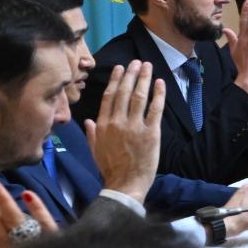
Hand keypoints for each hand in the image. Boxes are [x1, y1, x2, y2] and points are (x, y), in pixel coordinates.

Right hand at [87, 61, 163, 201]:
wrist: (124, 185)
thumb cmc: (110, 169)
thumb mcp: (95, 150)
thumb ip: (92, 133)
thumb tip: (87, 120)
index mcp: (103, 125)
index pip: (109, 97)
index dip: (115, 80)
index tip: (120, 69)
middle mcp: (117, 122)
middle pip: (124, 92)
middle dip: (131, 75)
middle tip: (136, 62)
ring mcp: (134, 127)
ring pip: (138, 97)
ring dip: (144, 79)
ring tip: (148, 66)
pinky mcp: (150, 133)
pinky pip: (155, 109)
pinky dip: (158, 94)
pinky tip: (160, 83)